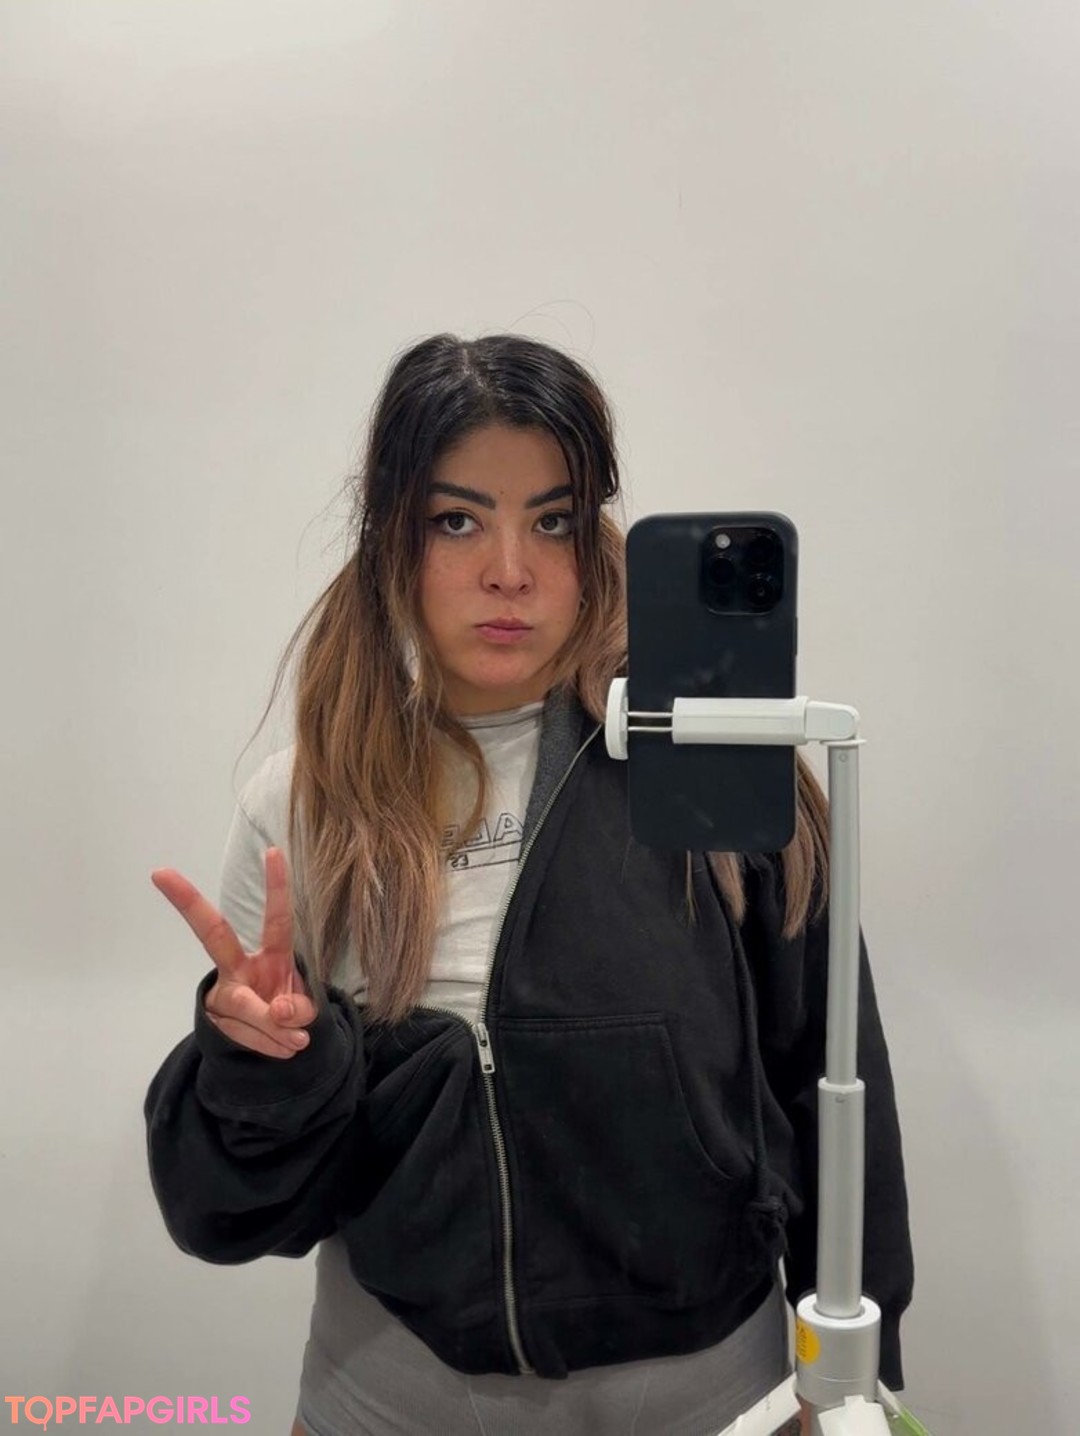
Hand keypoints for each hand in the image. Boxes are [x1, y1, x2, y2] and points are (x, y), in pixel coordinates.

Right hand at [151, 847, 317, 1058]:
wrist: (269, 1046)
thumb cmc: (288, 1009)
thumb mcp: (304, 1007)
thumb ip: (298, 1007)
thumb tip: (281, 1012)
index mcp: (271, 954)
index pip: (277, 918)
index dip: (278, 887)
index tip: (275, 851)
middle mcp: (239, 966)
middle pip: (213, 933)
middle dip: (189, 903)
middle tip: (160, 871)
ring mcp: (225, 993)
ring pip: (247, 1007)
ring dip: (276, 1029)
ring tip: (297, 1041)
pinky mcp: (217, 1022)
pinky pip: (250, 1038)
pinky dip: (272, 1046)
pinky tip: (281, 1047)